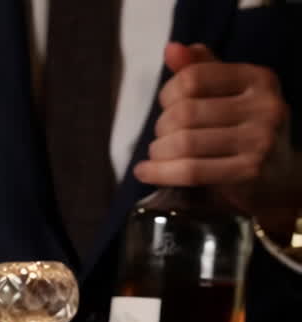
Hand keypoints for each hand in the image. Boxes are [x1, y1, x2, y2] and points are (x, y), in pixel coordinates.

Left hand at [135, 43, 296, 226]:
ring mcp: (261, 140)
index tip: (166, 105)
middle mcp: (265, 106)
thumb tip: (172, 49)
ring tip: (157, 154)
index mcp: (258, 78)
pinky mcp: (250, 171)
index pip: (192, 78)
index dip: (168, 93)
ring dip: (158, 151)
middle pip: (184, 112)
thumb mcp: (225, 92)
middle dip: (161, 126)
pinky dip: (159, 172)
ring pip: (184, 143)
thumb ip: (199, 68)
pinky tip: (146, 171)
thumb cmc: (240, 127)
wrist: (276, 173)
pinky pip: (190, 170)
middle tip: (161, 136)